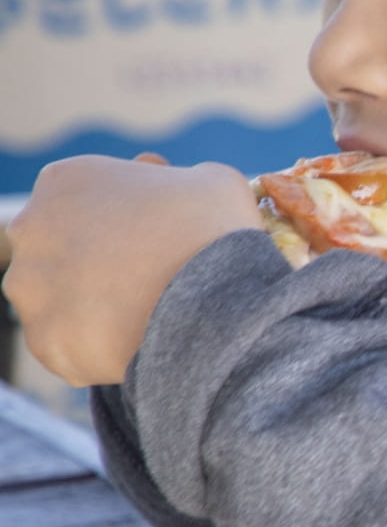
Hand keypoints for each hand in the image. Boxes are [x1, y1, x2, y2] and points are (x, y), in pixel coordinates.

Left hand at [3, 155, 262, 385]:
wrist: (216, 302)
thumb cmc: (216, 231)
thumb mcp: (210, 181)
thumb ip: (179, 180)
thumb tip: (177, 190)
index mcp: (64, 180)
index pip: (85, 199)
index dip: (124, 219)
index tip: (156, 236)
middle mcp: (31, 228)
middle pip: (63, 247)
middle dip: (99, 260)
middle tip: (150, 277)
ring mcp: (29, 287)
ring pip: (59, 299)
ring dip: (93, 305)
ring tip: (146, 315)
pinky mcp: (42, 339)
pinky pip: (69, 344)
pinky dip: (98, 347)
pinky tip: (138, 344)